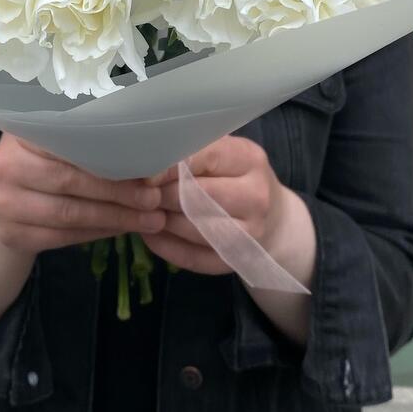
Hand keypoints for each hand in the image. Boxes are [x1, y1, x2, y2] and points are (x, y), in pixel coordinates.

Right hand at [0, 133, 166, 255]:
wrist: (7, 196)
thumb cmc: (46, 160)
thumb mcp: (64, 140)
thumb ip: (97, 144)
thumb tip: (153, 161)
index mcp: (22, 131)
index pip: (71, 143)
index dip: (112, 157)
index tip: (149, 171)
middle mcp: (5, 164)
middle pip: (70, 181)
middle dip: (119, 193)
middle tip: (154, 200)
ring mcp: (2, 203)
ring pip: (68, 214)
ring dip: (115, 218)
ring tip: (149, 220)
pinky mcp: (9, 233)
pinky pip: (61, 237)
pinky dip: (96, 233)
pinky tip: (121, 229)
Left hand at [140, 135, 290, 274]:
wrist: (273, 218)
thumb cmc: (236, 175)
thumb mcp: (223, 152)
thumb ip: (192, 151)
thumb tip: (145, 157)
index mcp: (249, 159)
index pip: (205, 157)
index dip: (169, 165)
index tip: (144, 171)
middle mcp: (256, 196)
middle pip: (195, 196)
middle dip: (161, 195)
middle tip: (139, 193)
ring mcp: (250, 233)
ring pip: (191, 228)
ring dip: (159, 220)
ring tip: (142, 211)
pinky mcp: (236, 260)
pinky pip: (191, 257)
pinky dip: (165, 246)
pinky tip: (151, 234)